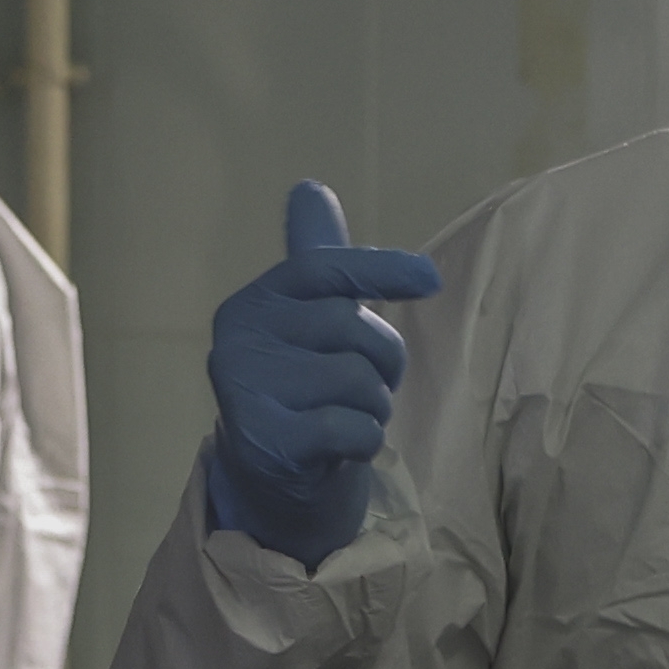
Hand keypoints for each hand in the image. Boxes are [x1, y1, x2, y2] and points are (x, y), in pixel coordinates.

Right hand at [202, 178, 443, 567]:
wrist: (272, 481)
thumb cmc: (302, 390)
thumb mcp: (307, 322)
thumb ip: (318, 262)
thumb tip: (309, 188)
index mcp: (252, 303)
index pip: (322, 270)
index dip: (380, 269)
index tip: (429, 279)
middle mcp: (239, 341)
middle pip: (352, 327)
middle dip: (382, 361)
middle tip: (365, 388)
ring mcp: (248, 392)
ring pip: (358, 380)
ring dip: (374, 407)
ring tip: (349, 419)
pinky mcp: (268, 442)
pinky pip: (353, 426)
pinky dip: (365, 440)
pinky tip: (342, 447)